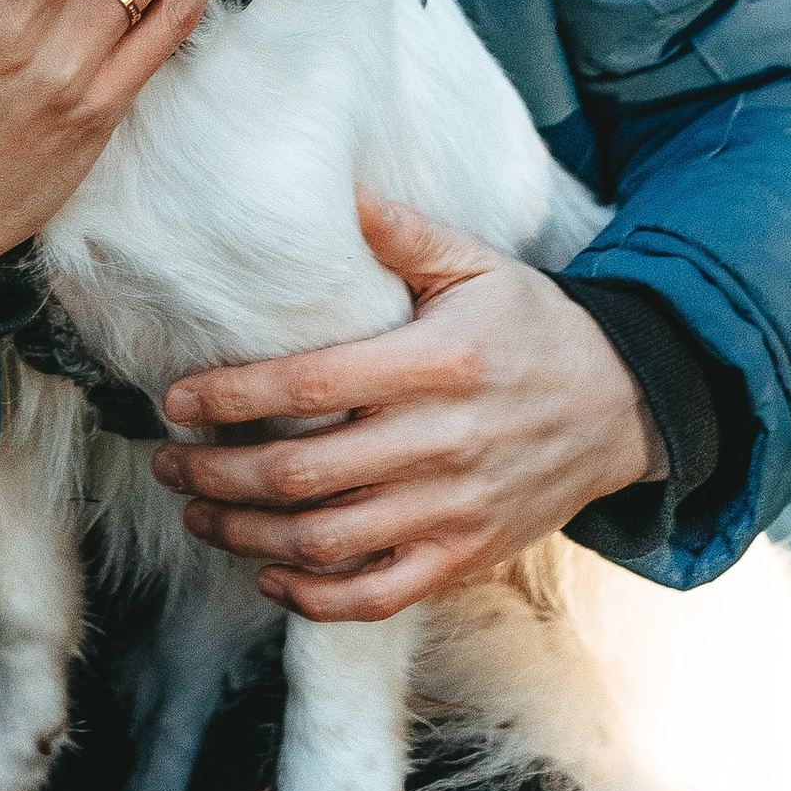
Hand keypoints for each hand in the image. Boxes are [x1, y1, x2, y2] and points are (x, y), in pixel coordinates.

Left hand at [149, 191, 663, 618]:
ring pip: (326, 540)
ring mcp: (454, 510)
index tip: (178, 400)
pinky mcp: (466, 557)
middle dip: (218, 472)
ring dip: (246, 534)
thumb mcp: (481, 266)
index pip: (313, 385)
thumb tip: (343, 195)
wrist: (622, 406)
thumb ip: (407, 234)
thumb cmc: (534, 327)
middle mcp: (442, 442)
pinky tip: (268, 571)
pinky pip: (377, 594)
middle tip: (168, 462)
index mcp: (437, 363)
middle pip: (302, 473)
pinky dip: (314, 595)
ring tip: (198, 512)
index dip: (234, 395)